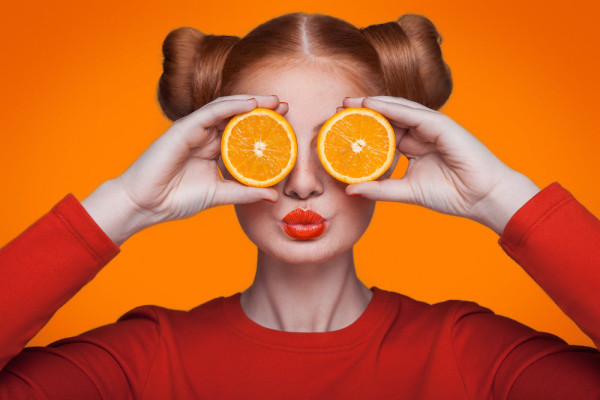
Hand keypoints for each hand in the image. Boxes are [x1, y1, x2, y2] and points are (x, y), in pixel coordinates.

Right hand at [115, 95, 283, 223]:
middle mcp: (204, 136)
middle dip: (263, 110)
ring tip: (274, 101)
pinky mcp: (183, 128)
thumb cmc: (176, 199)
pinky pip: (211, 111)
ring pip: (227, 109)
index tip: (287, 124)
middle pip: (237, 117)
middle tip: (287, 106)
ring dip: (251, 102)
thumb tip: (274, 196)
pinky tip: (251, 104)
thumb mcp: (219, 194)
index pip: (242, 133)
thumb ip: (245, 192)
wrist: (146, 205)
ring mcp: (194, 130)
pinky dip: (231, 106)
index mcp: (212, 150)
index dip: (264, 126)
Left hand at [342, 96, 539, 234]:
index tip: (338, 129)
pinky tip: (372, 104)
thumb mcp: (407, 191)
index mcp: (414, 147)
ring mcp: (431, 127)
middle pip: (387, 118)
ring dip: (373, 104)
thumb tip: (350, 190)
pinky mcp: (441, 124)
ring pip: (397, 110)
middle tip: (337, 109)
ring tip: (350, 102)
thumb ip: (380, 189)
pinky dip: (391, 107)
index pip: (383, 134)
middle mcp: (420, 134)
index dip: (362, 130)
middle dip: (362, 113)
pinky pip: (412, 113)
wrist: (483, 198)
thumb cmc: (452, 194)